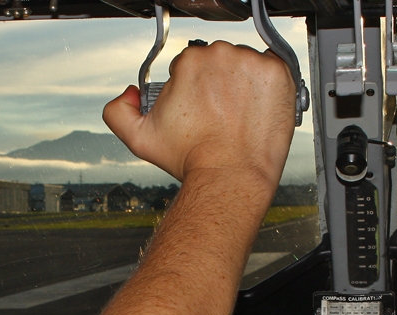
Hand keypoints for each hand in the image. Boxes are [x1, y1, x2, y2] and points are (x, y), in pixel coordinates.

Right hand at [103, 41, 294, 186]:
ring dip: (243, 84)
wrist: (229, 176)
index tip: (199, 107)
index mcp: (189, 62)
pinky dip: (267, 87)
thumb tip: (129, 95)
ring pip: (245, 65)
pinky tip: (256, 109)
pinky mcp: (277, 74)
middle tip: (219, 113)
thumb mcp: (139, 139)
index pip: (191, 65)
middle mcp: (221, 56)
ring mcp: (252, 63)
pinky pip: (273, 70)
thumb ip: (118, 112)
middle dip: (218, 84)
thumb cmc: (193, 159)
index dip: (193, 88)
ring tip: (238, 114)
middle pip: (218, 61)